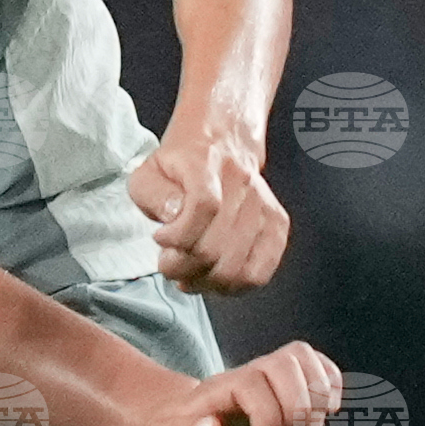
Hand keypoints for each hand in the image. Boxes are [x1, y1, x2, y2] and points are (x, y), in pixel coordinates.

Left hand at [126, 343, 341, 425]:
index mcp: (214, 393)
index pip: (252, 382)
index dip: (269, 413)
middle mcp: (241, 379)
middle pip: (284, 360)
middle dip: (300, 402)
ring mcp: (262, 381)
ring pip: (301, 356)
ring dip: (319, 393)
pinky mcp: (279, 390)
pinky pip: (313, 365)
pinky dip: (330, 384)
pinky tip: (326, 412)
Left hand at [128, 122, 288, 294]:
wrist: (220, 139)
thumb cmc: (180, 165)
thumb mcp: (148, 173)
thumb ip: (153, 196)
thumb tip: (173, 217)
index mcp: (206, 165)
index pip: (204, 207)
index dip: (178, 235)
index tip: (160, 239)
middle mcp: (241, 184)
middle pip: (217, 246)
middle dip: (183, 266)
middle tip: (169, 263)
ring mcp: (262, 205)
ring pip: (237, 266)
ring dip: (206, 281)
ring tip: (189, 274)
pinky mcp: (276, 223)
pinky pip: (261, 270)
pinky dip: (234, 286)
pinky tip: (214, 280)